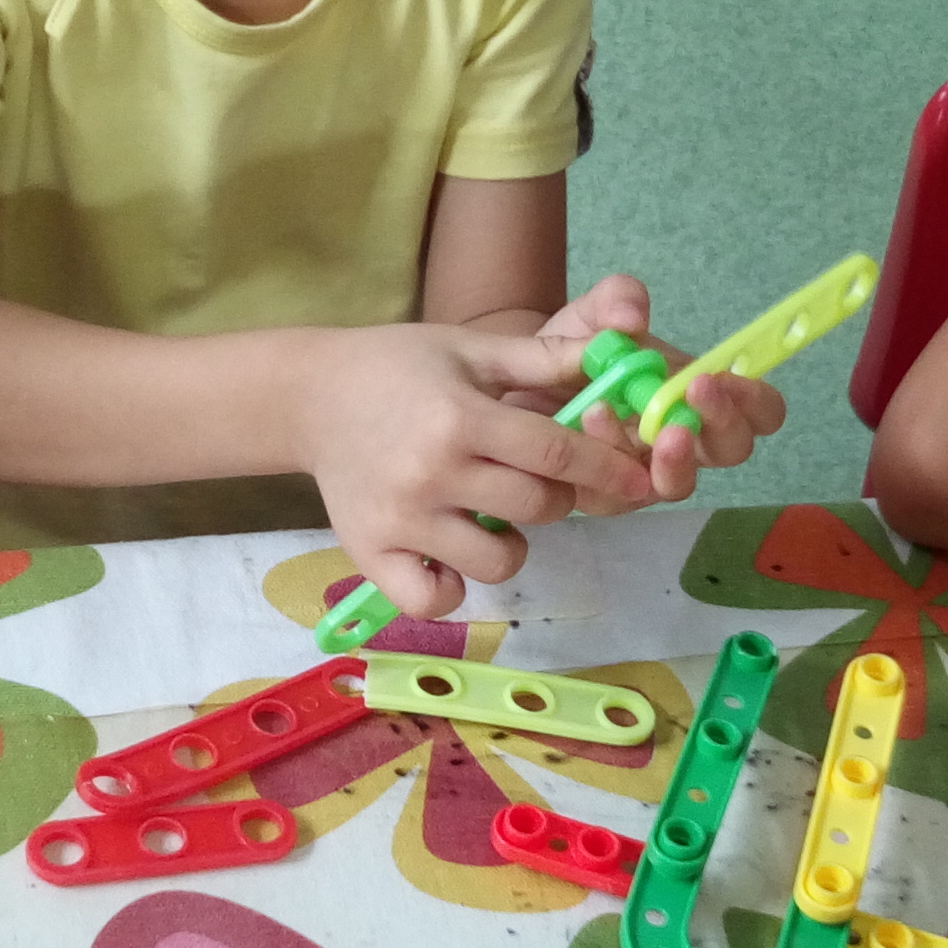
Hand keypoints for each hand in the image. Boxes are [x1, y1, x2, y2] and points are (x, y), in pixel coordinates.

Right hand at [293, 321, 658, 617]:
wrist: (309, 395)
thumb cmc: (397, 366)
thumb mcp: (469, 348)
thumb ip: (544, 357)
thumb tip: (619, 351)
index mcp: (460, 417)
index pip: (556, 454)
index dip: (607, 469)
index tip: (638, 479)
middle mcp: (432, 472)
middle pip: (538, 507)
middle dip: (556, 497)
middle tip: (534, 479)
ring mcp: (401, 520)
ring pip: (498, 560)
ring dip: (512, 544)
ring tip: (489, 514)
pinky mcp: (372, 554)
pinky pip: (435, 600)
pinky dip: (453, 586)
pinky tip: (451, 556)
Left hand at [539, 274, 789, 503]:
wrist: (516, 380)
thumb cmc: (574, 348)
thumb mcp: (593, 314)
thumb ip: (616, 300)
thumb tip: (633, 315)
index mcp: (701, 394)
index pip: (759, 410)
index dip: (757, 401)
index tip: (726, 377)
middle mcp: (686, 438)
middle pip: (732, 449)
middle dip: (722, 424)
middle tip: (696, 394)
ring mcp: (649, 472)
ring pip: (680, 482)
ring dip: (675, 458)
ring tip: (656, 430)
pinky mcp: (609, 494)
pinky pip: (620, 490)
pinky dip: (611, 455)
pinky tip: (593, 419)